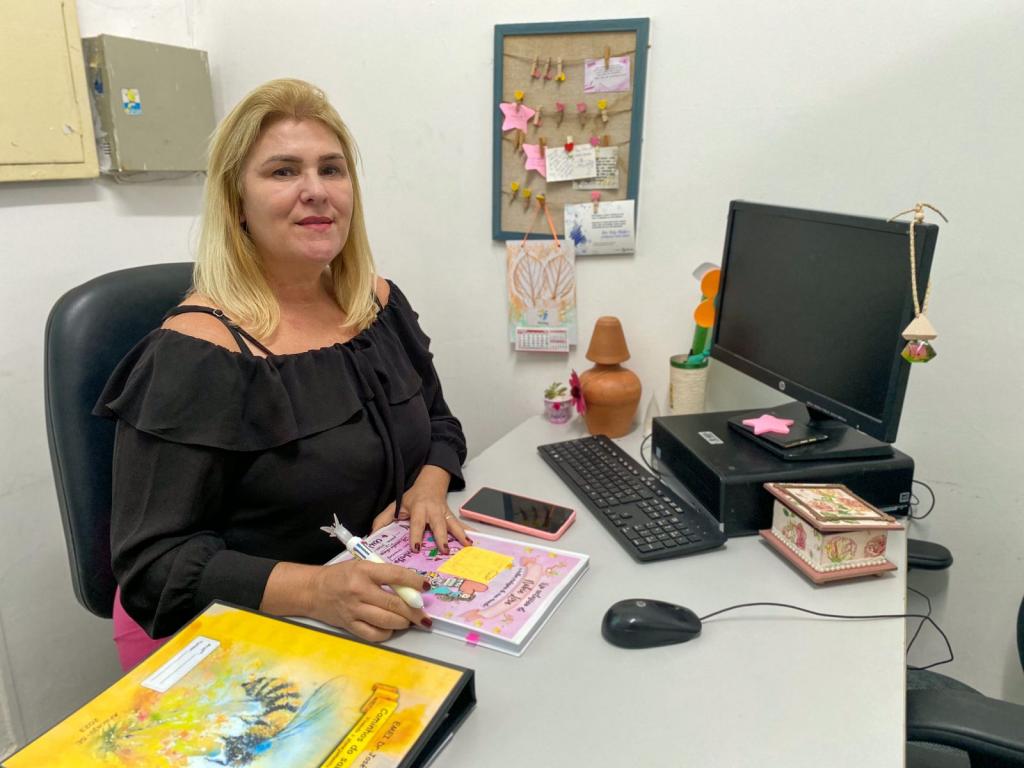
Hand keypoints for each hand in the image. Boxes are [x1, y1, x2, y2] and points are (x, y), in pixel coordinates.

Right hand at [307, 559, 430, 642]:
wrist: (312, 590)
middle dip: (415, 611)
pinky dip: (387, 632)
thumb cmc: (341, 575)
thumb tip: (411, 587)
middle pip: (394, 604)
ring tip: (408, 620)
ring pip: (387, 621)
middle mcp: (359, 591)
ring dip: (404, 622)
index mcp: (364, 571)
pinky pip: (374, 634)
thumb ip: (384, 574)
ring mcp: (354, 610)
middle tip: (424, 615)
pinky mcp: (350, 626)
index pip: (396, 575)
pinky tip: (390, 627)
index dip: (414, 582)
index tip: (426, 586)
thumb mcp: (362, 566)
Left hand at [373, 466, 471, 553]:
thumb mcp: (396, 505)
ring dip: (460, 535)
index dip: (416, 535)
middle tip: (444, 550)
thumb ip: (383, 519)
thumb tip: (371, 535)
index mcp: (418, 508)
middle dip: (442, 537)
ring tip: (467, 545)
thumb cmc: (412, 498)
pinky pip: (461, 525)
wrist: (430, 483)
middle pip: (438, 524)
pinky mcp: (452, 516)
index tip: (417, 547)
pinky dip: (469, 532)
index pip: (417, 523)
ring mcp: (445, 513)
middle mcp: (433, 511)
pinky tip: (475, 541)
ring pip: (453, 524)